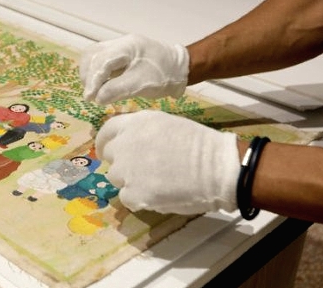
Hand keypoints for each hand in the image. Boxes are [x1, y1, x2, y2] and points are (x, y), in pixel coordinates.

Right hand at [79, 34, 188, 104]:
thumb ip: (116, 89)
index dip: (93, 80)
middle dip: (89, 76)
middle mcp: (121, 43)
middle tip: (91, 95)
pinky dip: (97, 73)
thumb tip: (97, 97)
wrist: (181, 69)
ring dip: (90, 74)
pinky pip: (102, 61)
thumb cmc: (164, 76)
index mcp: (127, 46)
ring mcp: (120, 48)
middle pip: (93, 55)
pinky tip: (100, 86)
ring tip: (93, 91)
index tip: (90, 98)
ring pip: (94, 56)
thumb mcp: (141, 85)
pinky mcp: (121, 55)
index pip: (101, 60)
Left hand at [96, 110, 239, 214]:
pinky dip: (139, 198)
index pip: (106, 132)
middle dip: (121, 162)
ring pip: (116, 178)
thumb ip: (142, 132)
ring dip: (130, 181)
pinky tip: (157, 195)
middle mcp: (125, 145)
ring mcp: (127, 171)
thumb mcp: (166, 124)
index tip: (107, 151)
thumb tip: (130, 143)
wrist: (217, 168)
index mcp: (134, 124)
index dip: (105, 143)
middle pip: (110, 157)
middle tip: (140, 169)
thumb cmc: (199, 144)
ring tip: (154, 182)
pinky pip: (127, 198)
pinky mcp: (134, 194)